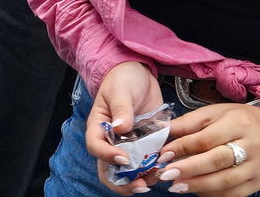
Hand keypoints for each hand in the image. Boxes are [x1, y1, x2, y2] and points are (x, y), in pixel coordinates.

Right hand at [85, 61, 164, 194]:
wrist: (139, 74)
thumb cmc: (123, 78)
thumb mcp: (120, 89)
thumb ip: (121, 108)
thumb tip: (121, 128)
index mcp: (99, 127)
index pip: (96, 148)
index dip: (108, 156)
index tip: (124, 158)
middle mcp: (112, 140)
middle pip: (109, 170)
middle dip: (123, 182)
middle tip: (139, 185)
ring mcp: (129, 145)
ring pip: (129, 173)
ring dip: (141, 180)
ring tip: (155, 178)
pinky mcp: (146, 146)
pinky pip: (148, 165)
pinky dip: (154, 172)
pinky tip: (163, 170)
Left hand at [155, 103, 259, 196]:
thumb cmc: (237, 120)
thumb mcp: (213, 113)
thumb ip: (187, 123)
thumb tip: (161, 129)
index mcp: (237, 124)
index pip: (206, 139)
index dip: (183, 147)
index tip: (163, 154)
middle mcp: (250, 147)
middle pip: (217, 161)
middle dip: (189, 169)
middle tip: (167, 174)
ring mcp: (255, 168)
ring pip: (226, 181)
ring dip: (198, 185)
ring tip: (177, 186)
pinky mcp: (257, 183)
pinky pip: (233, 194)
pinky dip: (213, 194)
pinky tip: (196, 190)